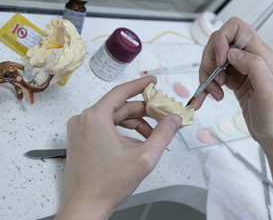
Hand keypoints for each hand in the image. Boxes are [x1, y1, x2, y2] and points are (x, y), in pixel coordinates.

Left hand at [55, 76, 181, 219]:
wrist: (85, 207)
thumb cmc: (108, 184)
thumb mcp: (144, 157)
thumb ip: (163, 135)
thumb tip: (174, 119)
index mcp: (95, 117)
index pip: (121, 92)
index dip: (140, 85)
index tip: (153, 82)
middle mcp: (84, 119)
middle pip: (120, 107)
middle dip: (143, 113)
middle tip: (162, 118)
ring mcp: (80, 130)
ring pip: (113, 119)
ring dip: (134, 126)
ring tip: (151, 139)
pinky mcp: (81, 140)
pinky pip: (105, 129)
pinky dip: (122, 133)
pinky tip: (135, 146)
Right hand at [192, 17, 272, 142]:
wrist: (271, 132)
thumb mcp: (268, 90)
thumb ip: (253, 65)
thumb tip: (231, 53)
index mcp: (260, 53)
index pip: (236, 27)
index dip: (222, 39)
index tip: (219, 60)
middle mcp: (248, 56)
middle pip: (218, 43)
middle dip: (210, 61)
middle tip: (215, 80)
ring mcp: (239, 68)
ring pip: (212, 59)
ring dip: (207, 76)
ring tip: (215, 94)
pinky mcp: (232, 79)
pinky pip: (212, 75)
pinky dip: (207, 85)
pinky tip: (210, 97)